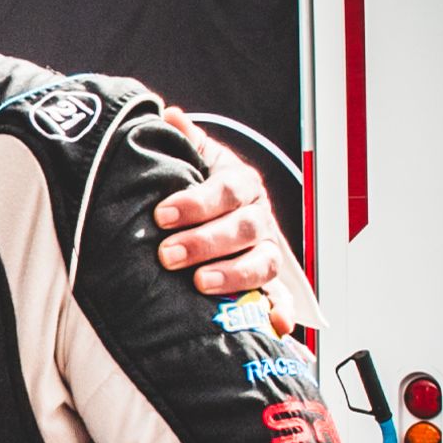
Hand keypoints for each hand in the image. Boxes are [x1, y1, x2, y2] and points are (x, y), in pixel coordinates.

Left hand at [153, 107, 294, 334]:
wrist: (218, 212)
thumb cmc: (199, 187)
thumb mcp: (193, 159)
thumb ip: (182, 141)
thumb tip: (168, 114)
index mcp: (240, 185)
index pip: (224, 190)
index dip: (195, 202)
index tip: (162, 214)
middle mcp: (258, 217)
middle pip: (242, 229)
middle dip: (204, 242)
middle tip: (168, 255)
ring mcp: (266, 250)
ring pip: (262, 262)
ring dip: (233, 275)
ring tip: (200, 284)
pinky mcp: (268, 282)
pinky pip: (280, 299)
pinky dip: (278, 313)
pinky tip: (271, 327)